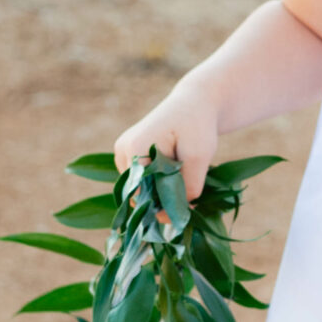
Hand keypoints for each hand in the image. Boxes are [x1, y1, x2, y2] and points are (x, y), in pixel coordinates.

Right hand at [113, 76, 219, 201]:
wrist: (195, 104)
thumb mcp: (200, 157)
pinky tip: (173, 171)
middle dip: (162, 199)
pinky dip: (157, 183)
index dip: (162, 207)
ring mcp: (122, 153)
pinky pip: (141, 181)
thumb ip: (188, 188)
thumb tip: (176, 218)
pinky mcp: (128, 156)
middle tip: (188, 189)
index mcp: (135, 149)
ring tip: (182, 174)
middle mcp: (122, 151)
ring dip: (160, 190)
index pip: (141, 195)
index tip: (186, 206)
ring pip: (140, 190)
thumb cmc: (198, 127)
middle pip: (138, 194)